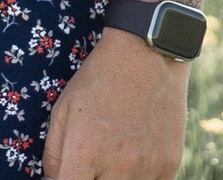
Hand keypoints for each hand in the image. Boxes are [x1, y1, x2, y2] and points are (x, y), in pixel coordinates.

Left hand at [41, 28, 189, 179]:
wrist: (146, 55)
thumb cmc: (99, 79)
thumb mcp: (63, 108)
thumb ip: (54, 154)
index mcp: (85, 152)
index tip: (69, 175)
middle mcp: (117, 166)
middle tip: (92, 163)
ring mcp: (146, 168)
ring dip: (116, 179)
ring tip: (114, 155)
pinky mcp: (168, 165)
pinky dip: (140, 177)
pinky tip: (135, 155)